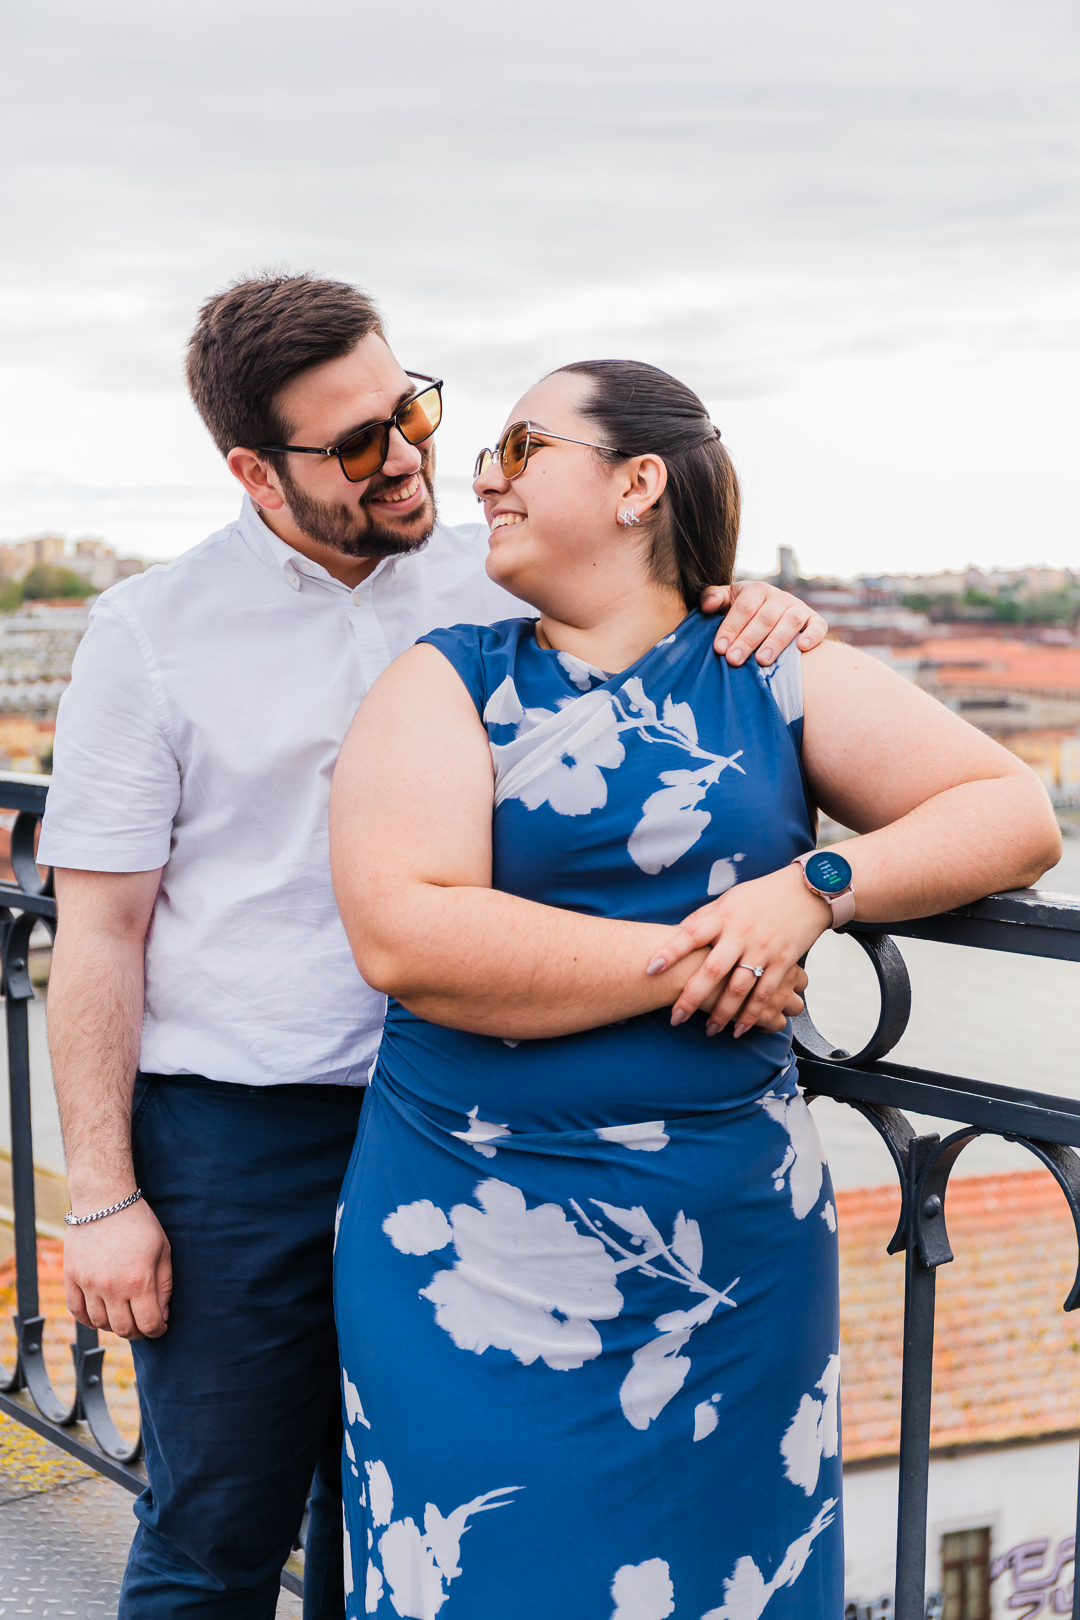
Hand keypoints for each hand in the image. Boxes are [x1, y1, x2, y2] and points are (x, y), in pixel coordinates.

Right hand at [65, 1198, 171, 1340]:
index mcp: (139, 1281)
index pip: (149, 1324)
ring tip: (123, 1314)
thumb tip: (162, 1314)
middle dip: (138, 1332)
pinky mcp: (71, 1278)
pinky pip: (77, 1312)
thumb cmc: (139, 1223)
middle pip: (124, 1329)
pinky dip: (89, 1319)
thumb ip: (164, 1285)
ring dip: (114, 1325)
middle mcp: (112, 1287)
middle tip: (143, 1324)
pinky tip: (100, 1313)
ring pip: (100, 1323)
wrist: (105, 1201)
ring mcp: (89, 1284)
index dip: (158, 1330)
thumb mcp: (163, 1250)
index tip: (161, 1327)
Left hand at [648, 866, 830, 1033]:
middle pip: (712, 970)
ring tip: (710, 1030)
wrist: (806, 891)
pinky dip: (752, 1013)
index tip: (650, 969)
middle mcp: (741, 933)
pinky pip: (765, 992)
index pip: (691, 935)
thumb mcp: (729, 899)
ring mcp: (763, 949)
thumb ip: (704, 918)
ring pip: (739, 988)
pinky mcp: (783, 962)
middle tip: (675, 1018)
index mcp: (724, 916)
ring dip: (722, 1013)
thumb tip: (676, 933)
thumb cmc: (761, 895)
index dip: (670, 952)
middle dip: (691, 997)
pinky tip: (740, 1028)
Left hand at [700, 580, 827, 666]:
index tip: (720, 648)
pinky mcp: (815, 621)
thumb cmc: (744, 613)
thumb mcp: (726, 601)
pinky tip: (802, 648)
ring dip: (776, 641)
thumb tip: (707, 606)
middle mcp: (780, 597)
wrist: (772, 618)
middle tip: (734, 659)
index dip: (731, 627)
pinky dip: (813, 636)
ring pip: (790, 622)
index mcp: (757, 590)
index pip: (744, 607)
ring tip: (762, 661)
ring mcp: (799, 608)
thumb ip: (713, 598)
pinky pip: (818, 626)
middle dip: (748, 640)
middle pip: (765, 618)